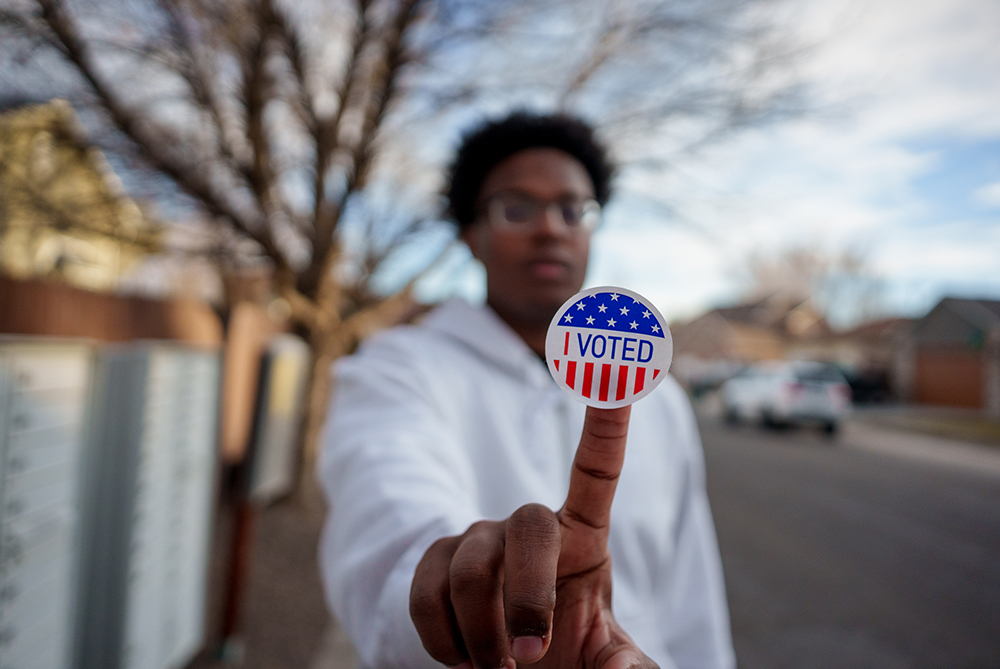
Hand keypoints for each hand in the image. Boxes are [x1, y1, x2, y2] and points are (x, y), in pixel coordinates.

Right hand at [410, 405, 657, 668]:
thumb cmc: (568, 656)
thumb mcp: (606, 658)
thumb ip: (625, 665)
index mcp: (583, 535)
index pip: (597, 467)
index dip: (606, 420)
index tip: (617, 367)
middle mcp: (528, 526)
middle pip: (527, 527)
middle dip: (526, 598)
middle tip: (531, 658)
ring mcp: (477, 539)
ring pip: (469, 572)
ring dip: (484, 638)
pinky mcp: (435, 562)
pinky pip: (426, 594)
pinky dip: (445, 642)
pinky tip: (463, 660)